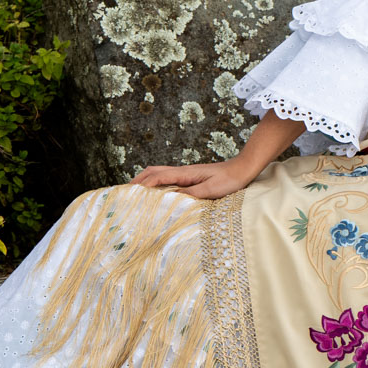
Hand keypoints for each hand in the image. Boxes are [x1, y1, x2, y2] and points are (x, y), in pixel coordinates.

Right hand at [131, 158, 257, 199]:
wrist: (243, 169)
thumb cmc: (229, 180)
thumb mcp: (210, 190)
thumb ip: (190, 194)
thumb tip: (169, 198)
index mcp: (184, 173)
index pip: (157, 177)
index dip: (141, 185)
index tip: (128, 194)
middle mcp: (182, 171)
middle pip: (153, 171)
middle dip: (137, 180)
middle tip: (124, 192)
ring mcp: (186, 173)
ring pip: (159, 173)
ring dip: (145, 180)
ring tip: (135, 191)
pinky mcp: (190, 177)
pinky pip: (167, 178)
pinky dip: (156, 183)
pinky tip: (156, 191)